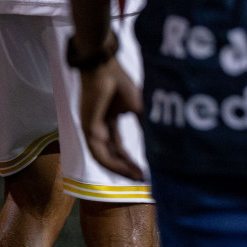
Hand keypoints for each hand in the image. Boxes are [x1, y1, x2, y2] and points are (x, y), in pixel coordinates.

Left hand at [78, 57, 145, 180]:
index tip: (145, 170)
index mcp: (108, 122)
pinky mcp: (88, 129)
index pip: (119, 147)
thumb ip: (144, 123)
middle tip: (142, 179)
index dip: (130, 159)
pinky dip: (113, 162)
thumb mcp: (138, 106)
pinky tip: (126, 168)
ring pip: (106, 157)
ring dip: (121, 168)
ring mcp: (91, 130)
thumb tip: (158, 140)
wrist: (104, 67)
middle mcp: (99, 129)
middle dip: (127, 168)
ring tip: (137, 176)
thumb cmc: (119, 81)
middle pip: (112, 155)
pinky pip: (100, 152)